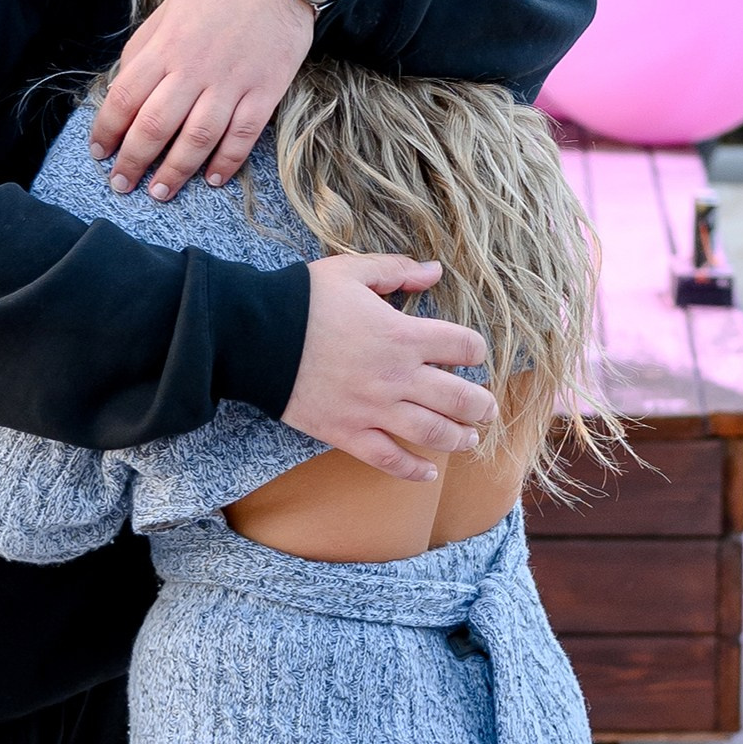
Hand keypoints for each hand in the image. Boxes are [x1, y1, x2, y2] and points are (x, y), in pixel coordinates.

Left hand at [90, 0, 311, 201]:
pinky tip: (212, 179)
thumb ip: (144, 49)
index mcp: (166, 45)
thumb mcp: (170, 9)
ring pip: (196, 139)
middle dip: (133, 162)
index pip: (124, 98)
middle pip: (155, 126)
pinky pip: (242, 136)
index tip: (99, 153)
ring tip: (160, 192)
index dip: (107, 131)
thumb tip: (123, 88)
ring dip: (175, 172)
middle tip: (121, 185)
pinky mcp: (265, 91)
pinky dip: (226, 162)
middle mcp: (194, 67)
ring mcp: (231, 82)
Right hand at [282, 254, 489, 482]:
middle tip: (487, 408)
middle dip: (481, 405)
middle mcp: (397, 376)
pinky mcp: (347, 432)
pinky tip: (428, 472)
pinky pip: (388, 458)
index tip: (472, 354)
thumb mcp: (352, 271)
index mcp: (402, 334)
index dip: (475, 350)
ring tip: (469, 438)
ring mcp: (373, 409)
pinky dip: (413, 470)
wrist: (254, 336)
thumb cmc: (304, 299)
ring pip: (432, 432)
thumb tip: (435, 271)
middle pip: (459, 398)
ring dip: (459, 438)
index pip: (463, 347)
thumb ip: (397, 271)